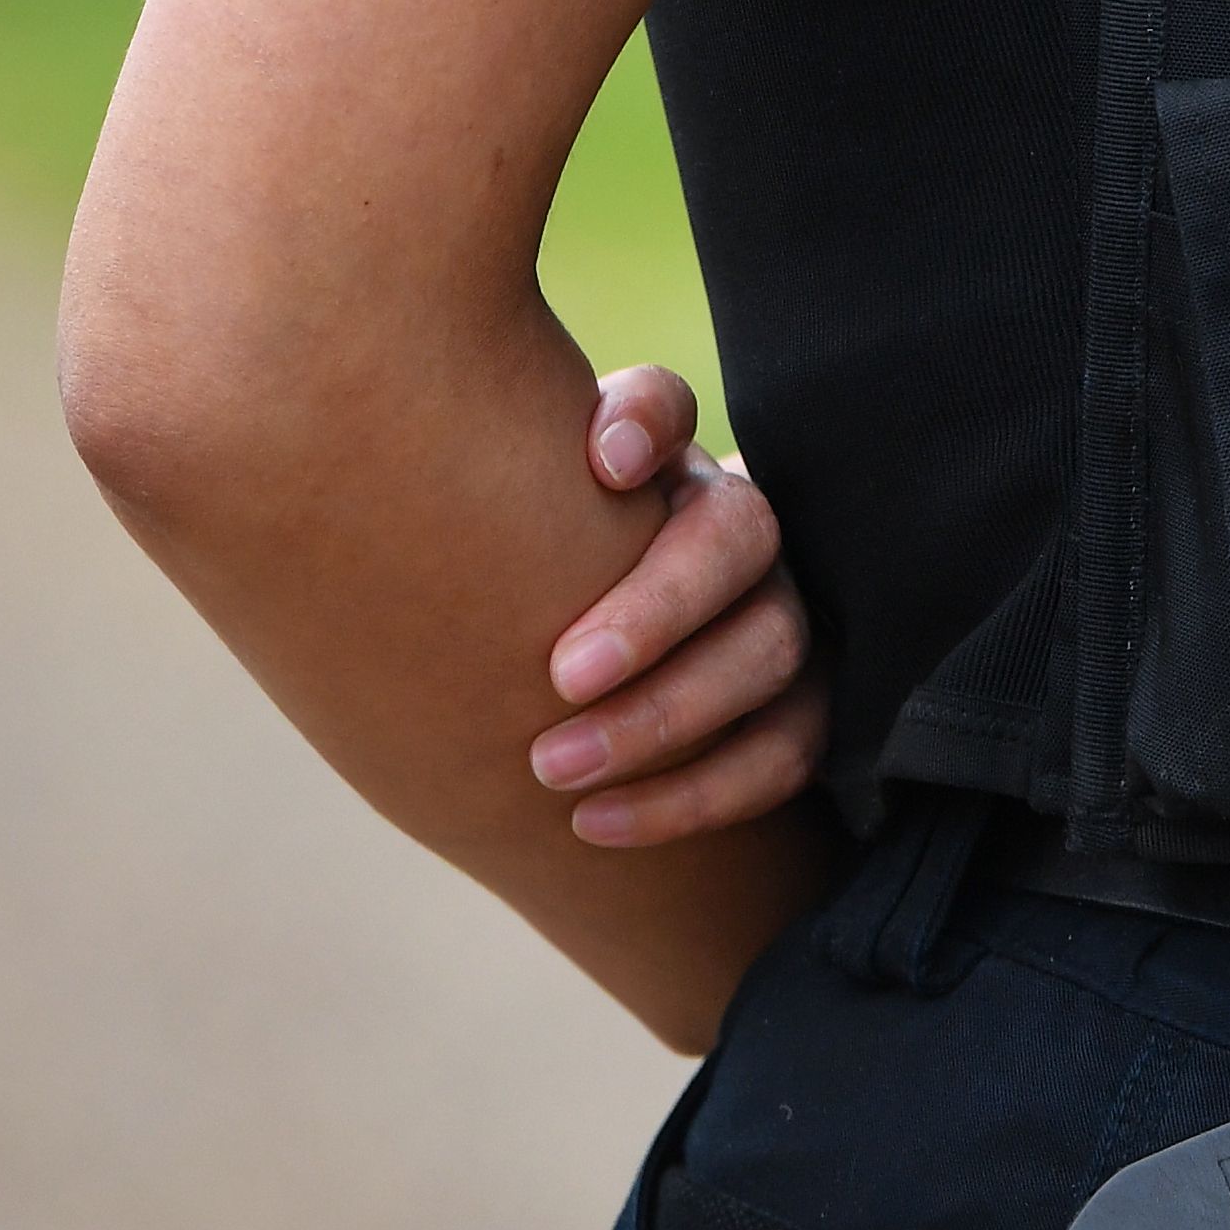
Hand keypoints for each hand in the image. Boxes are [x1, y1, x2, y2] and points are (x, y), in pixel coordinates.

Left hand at [527, 365, 828, 850]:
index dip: (647, 420)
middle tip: (557, 678)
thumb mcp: (505, 550)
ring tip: (552, 769)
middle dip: (656, 610)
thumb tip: (423, 484)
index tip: (603, 467)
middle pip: (739, 538)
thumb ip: (479, 511)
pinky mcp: (805, 707)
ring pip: (771, 649)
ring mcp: (786, 613)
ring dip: (665, 718)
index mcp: (655, 467)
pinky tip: (596, 823)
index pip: (664, 406)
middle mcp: (735, 528)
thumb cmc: (537, 611)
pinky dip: (693, 797)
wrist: (595, 699)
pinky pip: (781, 755)